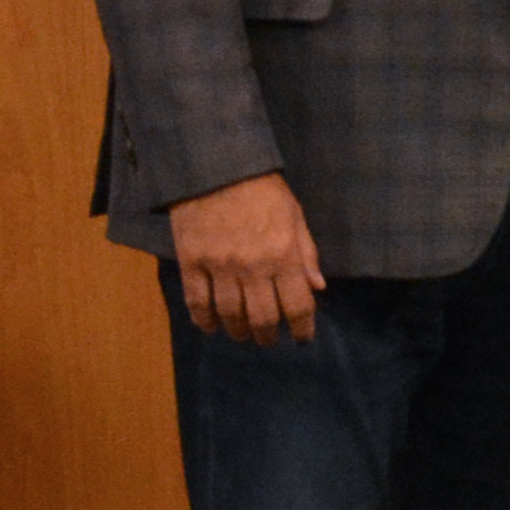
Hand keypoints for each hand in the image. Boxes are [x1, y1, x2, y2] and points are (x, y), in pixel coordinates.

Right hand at [167, 169, 324, 345]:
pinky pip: (196, 301)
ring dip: (238, 331)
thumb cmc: (263, 191)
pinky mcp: (191, 262)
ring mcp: (219, 266)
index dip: (302, 327)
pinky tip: (210, 327)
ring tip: (243, 335)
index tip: (302, 338)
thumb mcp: (295, 217)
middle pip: (262, 317)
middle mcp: (253, 267)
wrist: (216, 169)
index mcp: (284, 255)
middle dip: (268, 336)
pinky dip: (204, 320)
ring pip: (229, 314)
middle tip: (268, 340)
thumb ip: (307, 254)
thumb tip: (317, 288)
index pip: (298, 305)